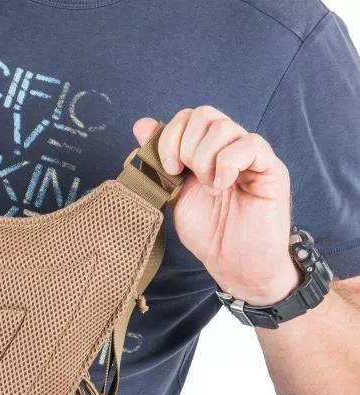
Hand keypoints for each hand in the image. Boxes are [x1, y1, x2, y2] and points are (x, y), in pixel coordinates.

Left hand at [133, 106, 298, 305]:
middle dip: (185, 146)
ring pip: (224, 127)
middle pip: (205, 114)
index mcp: (206, 151)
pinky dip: (227, 164)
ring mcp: (251, 155)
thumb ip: (161, 162)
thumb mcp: (174, 195)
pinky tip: (222, 186)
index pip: (189, 117)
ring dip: (205, 159)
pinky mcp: (271, 167)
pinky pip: (249, 144)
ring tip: (209, 188)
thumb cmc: (208, 233)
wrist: (234, 262)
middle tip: (186, 177)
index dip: (171, 135)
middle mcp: (229, 147)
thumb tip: (141, 125)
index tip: (168, 168)